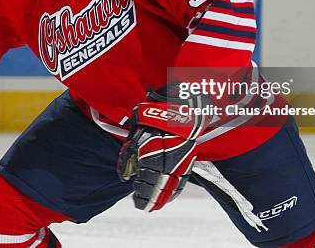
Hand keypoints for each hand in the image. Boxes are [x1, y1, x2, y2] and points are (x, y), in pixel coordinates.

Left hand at [117, 89, 208, 211]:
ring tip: (155, 205)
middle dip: (151, 200)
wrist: (173, 109)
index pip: (146, 184)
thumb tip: (124, 177)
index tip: (136, 200)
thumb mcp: (134, 139)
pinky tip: (169, 195)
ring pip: (173, 187)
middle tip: (144, 206)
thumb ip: (129, 159)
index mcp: (152, 157)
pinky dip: (176, 190)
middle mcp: (168, 162)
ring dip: (163, 198)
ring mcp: (181, 162)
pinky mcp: (189, 160)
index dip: (141, 195)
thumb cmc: (150, 122)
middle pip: (160, 188)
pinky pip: (183, 180)